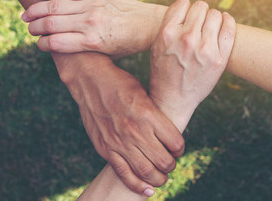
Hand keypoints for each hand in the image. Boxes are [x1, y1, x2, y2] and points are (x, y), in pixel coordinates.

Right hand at [22, 0, 165, 58]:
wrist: (151, 24)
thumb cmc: (130, 43)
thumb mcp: (110, 54)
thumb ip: (87, 51)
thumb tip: (65, 49)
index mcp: (93, 42)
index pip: (56, 43)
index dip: (43, 44)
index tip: (40, 45)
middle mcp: (90, 23)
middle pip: (51, 24)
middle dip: (35, 28)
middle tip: (30, 30)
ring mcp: (92, 6)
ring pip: (54, 6)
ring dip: (36, 10)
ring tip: (27, 15)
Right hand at [59, 53, 183, 195]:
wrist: (91, 81)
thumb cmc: (122, 84)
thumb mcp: (146, 94)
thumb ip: (157, 116)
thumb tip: (169, 134)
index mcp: (149, 115)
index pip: (176, 143)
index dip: (180, 149)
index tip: (177, 148)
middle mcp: (135, 131)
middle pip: (164, 161)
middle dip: (171, 165)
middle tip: (171, 163)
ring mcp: (119, 142)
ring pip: (146, 171)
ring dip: (159, 178)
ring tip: (162, 177)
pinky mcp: (105, 149)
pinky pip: (124, 174)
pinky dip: (138, 186)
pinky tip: (148, 190)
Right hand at [150, 0, 235, 131]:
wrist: (173, 99)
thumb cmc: (163, 71)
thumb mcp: (157, 46)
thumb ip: (170, 26)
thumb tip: (188, 5)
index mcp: (167, 34)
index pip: (183, 3)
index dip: (185, 9)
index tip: (186, 17)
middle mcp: (186, 39)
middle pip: (201, 6)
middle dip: (199, 13)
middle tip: (198, 24)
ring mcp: (205, 49)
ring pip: (216, 15)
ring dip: (212, 18)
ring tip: (208, 28)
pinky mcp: (219, 59)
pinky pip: (230, 28)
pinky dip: (228, 21)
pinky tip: (224, 22)